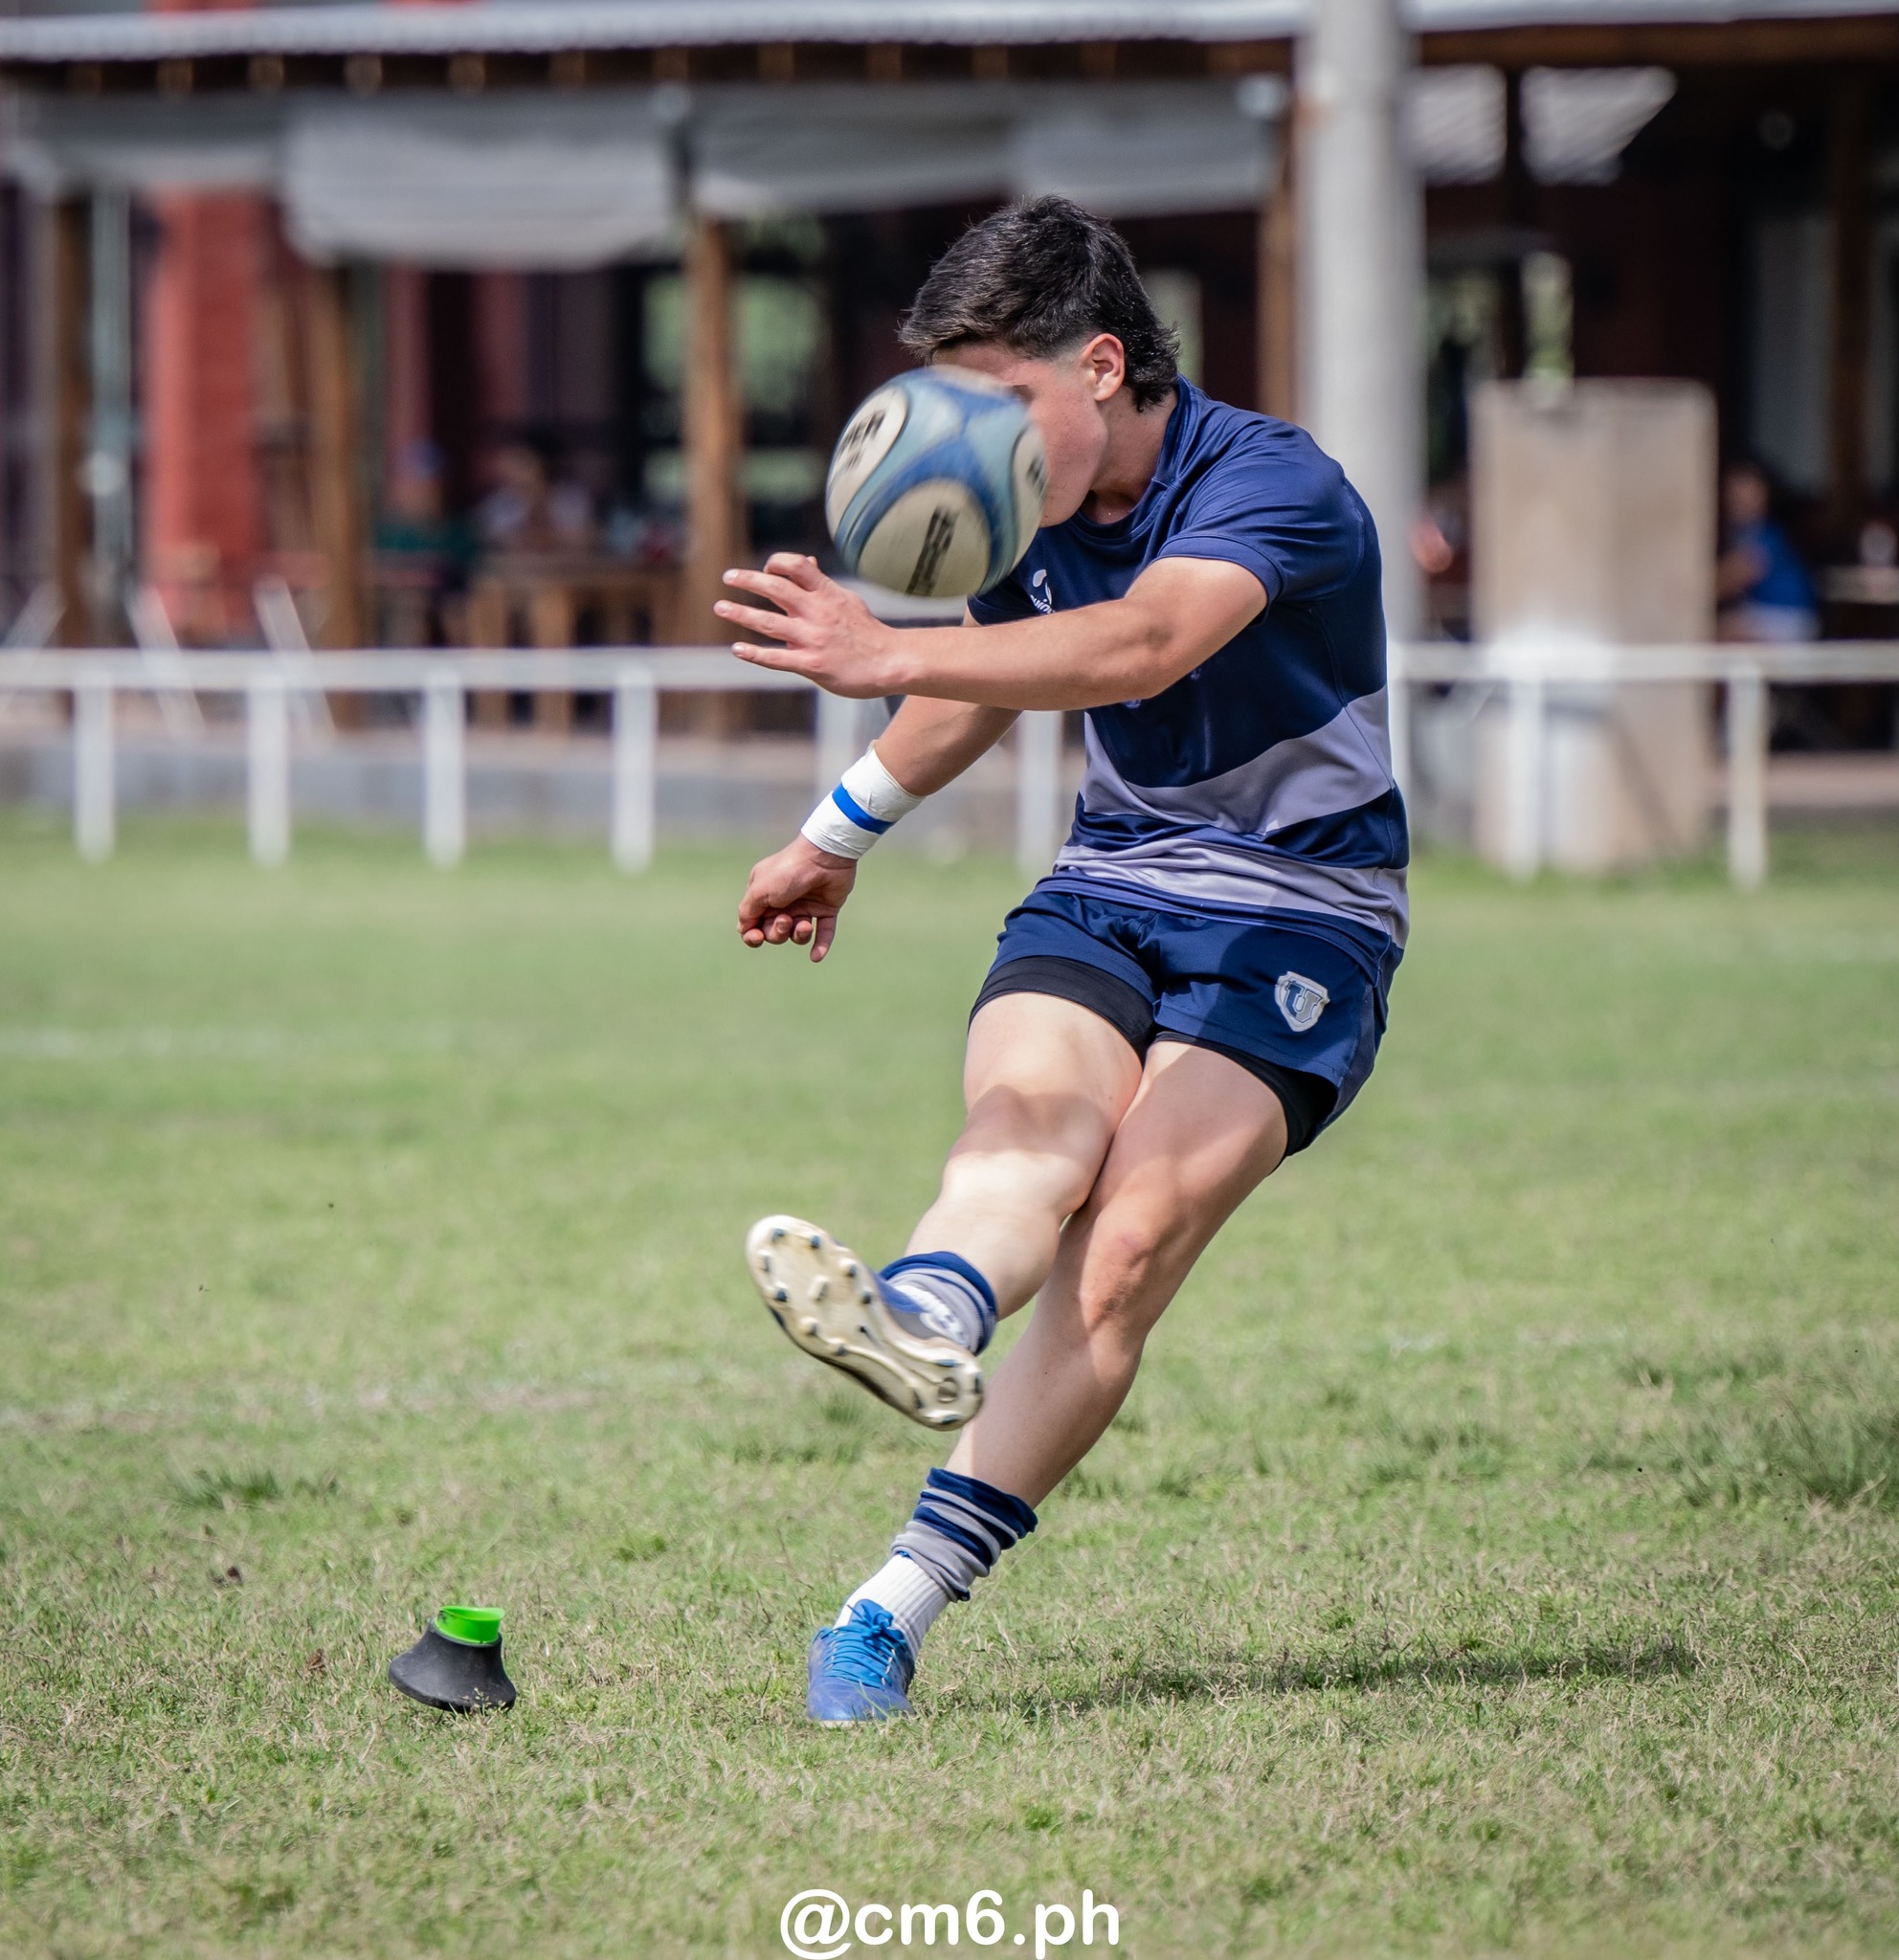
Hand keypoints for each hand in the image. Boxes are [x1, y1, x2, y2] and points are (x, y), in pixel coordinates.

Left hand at [715, 554, 898, 699]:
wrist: (891, 661)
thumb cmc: (866, 631)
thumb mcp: (846, 600)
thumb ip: (822, 584)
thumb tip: (806, 562)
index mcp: (827, 594)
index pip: (796, 565)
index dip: (776, 563)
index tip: (765, 569)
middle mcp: (818, 612)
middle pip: (776, 588)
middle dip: (748, 580)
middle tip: (728, 577)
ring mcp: (814, 639)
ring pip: (769, 623)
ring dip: (741, 614)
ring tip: (721, 608)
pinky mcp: (812, 664)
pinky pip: (777, 658)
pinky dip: (754, 653)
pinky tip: (737, 649)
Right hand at [738, 835, 857, 962]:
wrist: (825, 857)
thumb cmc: (788, 871)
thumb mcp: (759, 890)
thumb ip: (747, 911)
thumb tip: (744, 929)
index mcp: (763, 894)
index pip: (752, 924)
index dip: (752, 936)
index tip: (757, 937)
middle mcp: (783, 901)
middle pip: (773, 932)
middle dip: (777, 932)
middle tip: (786, 919)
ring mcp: (805, 905)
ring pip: (796, 935)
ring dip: (799, 935)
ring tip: (805, 925)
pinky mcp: (826, 909)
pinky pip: (823, 933)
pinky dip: (820, 946)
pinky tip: (816, 957)